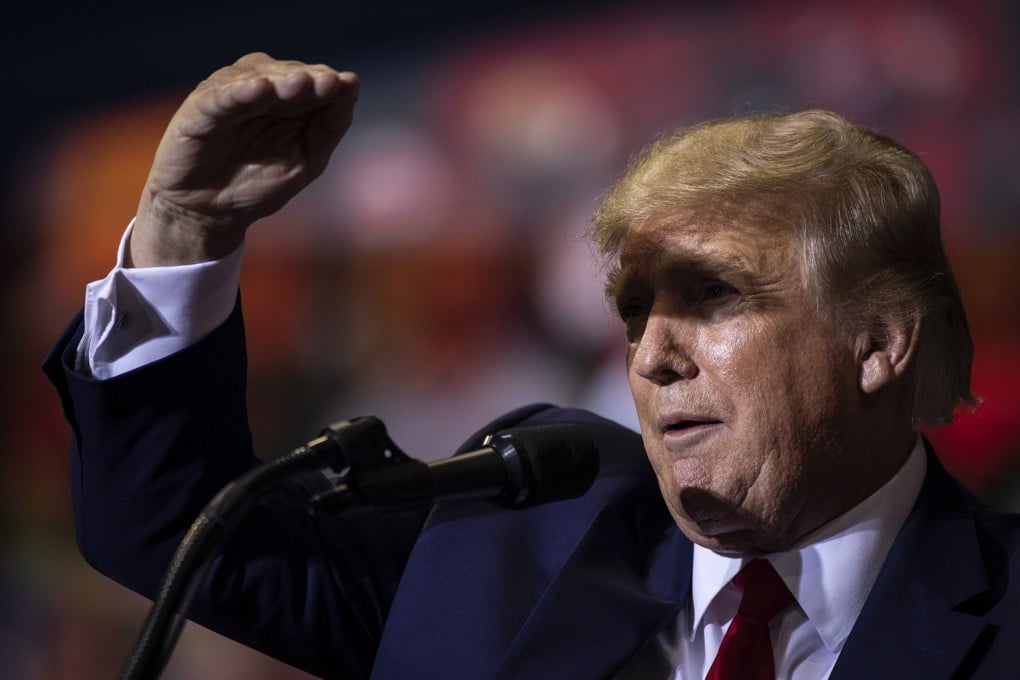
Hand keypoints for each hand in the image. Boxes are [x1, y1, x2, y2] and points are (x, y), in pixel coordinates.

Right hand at [129, 52, 358, 266]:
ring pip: (257, 77)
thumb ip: (328, 126)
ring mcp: (231, 94)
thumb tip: (351, 87)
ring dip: (279, 79)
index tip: (349, 84)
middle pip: (289, 74)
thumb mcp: (306, 158)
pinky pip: (221, 96)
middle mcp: (262, 88)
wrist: (212, 211)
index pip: (316, 82)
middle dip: (309, 79)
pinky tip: (258, 90)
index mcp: (291, 99)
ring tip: (298, 84)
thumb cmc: (259, 182)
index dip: (332, 83)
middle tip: (328, 83)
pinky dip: (239, 91)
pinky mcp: (201, 106)